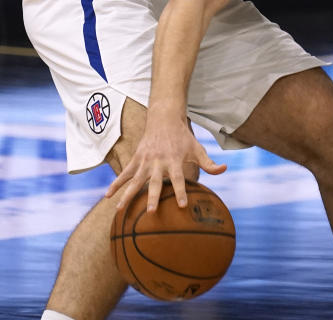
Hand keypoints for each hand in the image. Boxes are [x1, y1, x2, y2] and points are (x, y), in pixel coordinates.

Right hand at [105, 110, 225, 212]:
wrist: (164, 119)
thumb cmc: (184, 138)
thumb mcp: (198, 149)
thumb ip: (210, 163)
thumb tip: (225, 169)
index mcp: (175, 161)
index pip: (179, 179)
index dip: (181, 192)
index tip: (183, 206)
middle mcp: (159, 162)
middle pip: (155, 182)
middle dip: (152, 197)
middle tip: (150, 212)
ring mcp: (145, 161)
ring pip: (135, 180)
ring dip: (127, 195)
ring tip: (120, 210)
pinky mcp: (136, 159)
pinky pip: (124, 173)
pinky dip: (116, 184)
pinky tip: (107, 196)